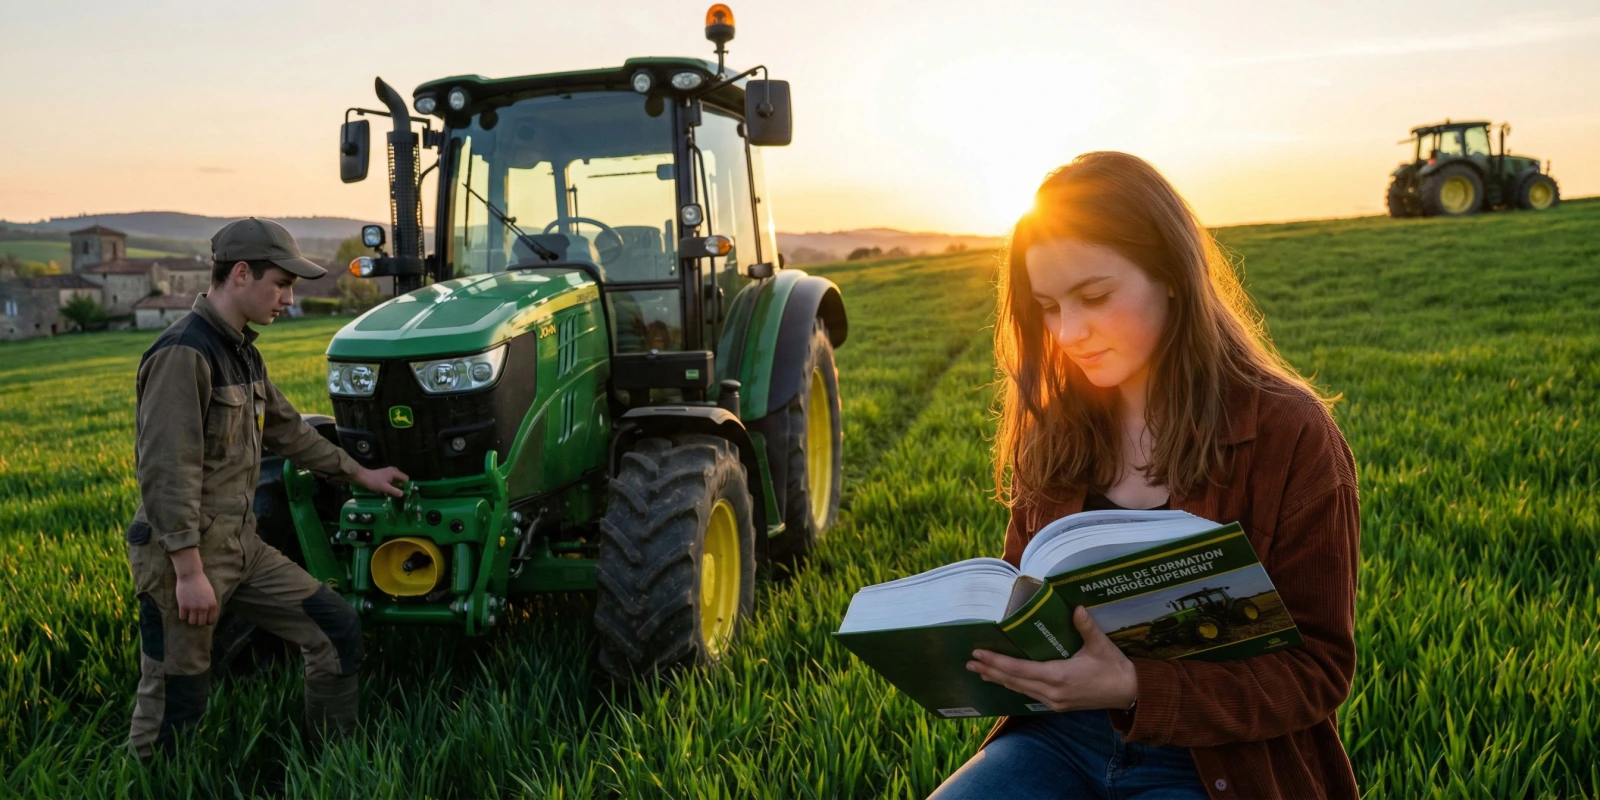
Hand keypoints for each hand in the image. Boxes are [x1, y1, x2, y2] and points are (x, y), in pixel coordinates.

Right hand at [169, 548, 218, 625]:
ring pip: (192, 622)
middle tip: (196, 617)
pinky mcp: (183, 606)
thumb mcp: (210, 593)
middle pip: (201, 623)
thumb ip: (210, 604)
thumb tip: (208, 614)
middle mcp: (204, 608)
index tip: (204, 619)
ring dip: (190, 619)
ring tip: (189, 614)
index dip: (208, 621)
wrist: (191, 575)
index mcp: (212, 605)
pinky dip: (182, 615)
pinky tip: (183, 611)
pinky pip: (182, 617)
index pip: (211, 620)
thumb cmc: (201, 582)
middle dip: (198, 621)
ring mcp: (193, 608)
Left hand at [353, 466, 408, 496]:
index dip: (406, 485)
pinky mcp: (385, 473)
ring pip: (397, 480)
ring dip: (396, 486)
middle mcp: (394, 470)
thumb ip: (394, 491)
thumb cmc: (374, 481)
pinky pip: (392, 479)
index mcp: (395, 472)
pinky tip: (388, 489)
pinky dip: (392, 484)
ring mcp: (389, 471)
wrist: (363, 476)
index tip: (405, 492)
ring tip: (393, 492)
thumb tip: (402, 494)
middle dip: (401, 486)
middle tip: (399, 494)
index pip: (406, 478)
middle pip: (402, 479)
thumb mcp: (385, 488)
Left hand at [966, 605, 1138, 711]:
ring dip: (999, 679)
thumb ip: (1086, 626)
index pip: (1021, 670)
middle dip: (991, 671)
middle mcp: (1053, 692)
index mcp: (1060, 676)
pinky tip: (1004, 681)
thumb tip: (1076, 607)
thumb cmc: (1115, 668)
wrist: (1130, 694)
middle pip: (1014, 682)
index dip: (998, 663)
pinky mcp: (1058, 705)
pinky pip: (1030, 695)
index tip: (979, 655)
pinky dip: (1014, 686)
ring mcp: (1055, 701)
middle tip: (969, 663)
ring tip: (979, 671)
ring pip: (1019, 690)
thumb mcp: (1101, 645)